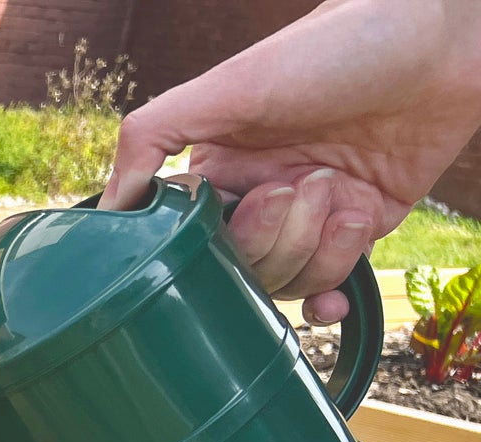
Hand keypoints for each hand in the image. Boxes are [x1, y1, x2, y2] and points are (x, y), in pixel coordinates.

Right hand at [99, 0, 480, 323]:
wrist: (442, 38)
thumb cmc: (334, 49)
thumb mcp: (229, 84)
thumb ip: (151, 135)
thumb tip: (108, 207)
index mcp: (221, 168)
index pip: (192, 241)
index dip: (217, 241)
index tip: (246, 201)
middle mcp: (260, 195)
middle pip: (240, 269)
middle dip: (275, 237)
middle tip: (303, 183)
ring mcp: (311, 215)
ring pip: (285, 281)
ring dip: (316, 248)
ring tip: (342, 188)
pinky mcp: (361, 224)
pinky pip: (330, 286)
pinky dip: (331, 294)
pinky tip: (337, 293)